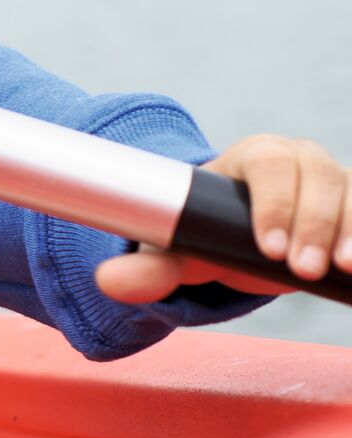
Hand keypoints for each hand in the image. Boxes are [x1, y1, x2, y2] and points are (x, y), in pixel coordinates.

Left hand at [96, 134, 349, 302]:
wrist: (244, 238)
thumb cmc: (211, 234)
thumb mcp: (181, 251)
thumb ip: (149, 268)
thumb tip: (108, 280)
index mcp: (256, 157)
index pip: (269, 166)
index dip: (273, 203)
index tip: (267, 249)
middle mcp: (303, 160)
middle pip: (319, 177)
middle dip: (314, 224)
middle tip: (305, 269)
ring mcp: (338, 182)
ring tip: (346, 269)